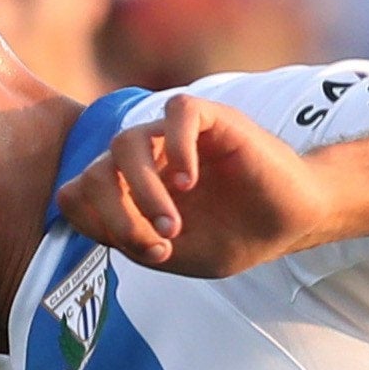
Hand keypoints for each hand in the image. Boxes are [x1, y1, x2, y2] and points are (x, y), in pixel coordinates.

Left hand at [54, 94, 335, 279]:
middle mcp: (144, 159)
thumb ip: (136, 244)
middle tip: (157, 247)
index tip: (135, 251)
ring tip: (172, 227)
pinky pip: (177, 112)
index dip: (93, 223)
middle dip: (115, 215)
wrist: (290, 221)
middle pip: (95, 170)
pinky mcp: (211, 117)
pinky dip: (177, 148)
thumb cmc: (234, 236)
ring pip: (127, 143)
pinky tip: (189, 183)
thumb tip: (107, 229)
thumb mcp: (178, 257)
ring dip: (144, 191)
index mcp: (128, 191)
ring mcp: (173, 136)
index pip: (77, 192)